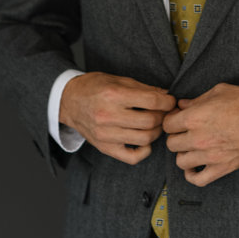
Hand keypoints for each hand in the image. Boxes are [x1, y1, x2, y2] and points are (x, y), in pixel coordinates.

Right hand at [60, 72, 175, 164]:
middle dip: (163, 116)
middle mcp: (109, 116)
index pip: (152, 101)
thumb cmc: (94, 87)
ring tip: (155, 123)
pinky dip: (144, 151)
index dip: (167, 101)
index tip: (170, 101)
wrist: (68, 101)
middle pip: (150, 121)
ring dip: (156, 131)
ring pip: (145, 139)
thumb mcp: (119, 80)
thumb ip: (144, 88)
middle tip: (164, 112)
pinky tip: (145, 141)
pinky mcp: (105, 148)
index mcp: (113, 95)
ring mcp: (106, 135)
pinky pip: (132, 157)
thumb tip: (166, 95)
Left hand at [163, 83, 238, 186]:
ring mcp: (209, 156)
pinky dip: (192, 175)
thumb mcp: (220, 91)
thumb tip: (182, 105)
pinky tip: (194, 167)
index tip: (177, 119)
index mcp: (195, 118)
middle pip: (171, 144)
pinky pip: (198, 179)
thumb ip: (197, 99)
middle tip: (185, 132)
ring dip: (184, 154)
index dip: (171, 120)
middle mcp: (198, 138)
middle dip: (176, 136)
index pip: (168, 124)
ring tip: (191, 148)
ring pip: (181, 161)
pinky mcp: (221, 168)